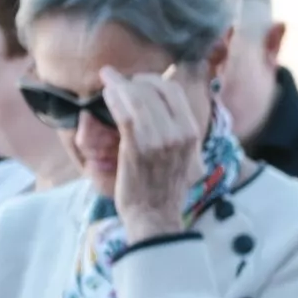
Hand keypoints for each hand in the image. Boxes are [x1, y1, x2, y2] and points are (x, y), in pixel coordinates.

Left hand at [100, 66, 212, 240]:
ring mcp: (160, 141)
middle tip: (117, 81)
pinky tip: (106, 94)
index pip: (174, 91)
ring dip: (119, 86)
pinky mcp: (139, 148)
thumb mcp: (185, 157)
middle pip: (155, 90)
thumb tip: (164, 108)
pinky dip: (114, 99)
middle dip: (133, 81)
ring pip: (138, 98)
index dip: (153, 79)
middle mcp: (180, 134)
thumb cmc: (164, 189)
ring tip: (107, 81)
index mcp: (192, 133)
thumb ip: (179, 133)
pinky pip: (126, 114)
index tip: (136, 80)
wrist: (155, 218)